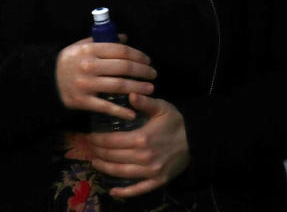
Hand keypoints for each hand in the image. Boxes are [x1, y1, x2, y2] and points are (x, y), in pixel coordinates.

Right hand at [55, 38, 156, 119]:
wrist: (46, 80)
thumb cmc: (70, 61)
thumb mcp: (82, 46)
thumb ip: (102, 40)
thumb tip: (125, 38)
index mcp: (90, 50)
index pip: (121, 50)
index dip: (138, 55)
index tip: (148, 61)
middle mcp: (89, 66)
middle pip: (123, 68)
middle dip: (142, 72)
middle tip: (153, 75)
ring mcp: (86, 84)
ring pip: (118, 86)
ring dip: (138, 88)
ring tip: (150, 89)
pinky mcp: (82, 101)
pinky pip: (105, 107)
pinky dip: (121, 111)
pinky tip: (133, 113)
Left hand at [66, 94, 189, 197]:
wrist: (196, 140)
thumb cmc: (177, 122)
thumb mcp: (162, 107)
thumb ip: (145, 102)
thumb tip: (130, 94)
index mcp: (142, 138)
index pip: (111, 141)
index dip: (98, 139)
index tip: (91, 136)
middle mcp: (143, 157)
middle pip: (112, 156)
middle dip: (98, 151)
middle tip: (90, 147)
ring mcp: (150, 172)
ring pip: (120, 172)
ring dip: (105, 168)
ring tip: (96, 162)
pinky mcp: (157, 181)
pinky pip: (138, 189)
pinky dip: (124, 192)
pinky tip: (113, 190)